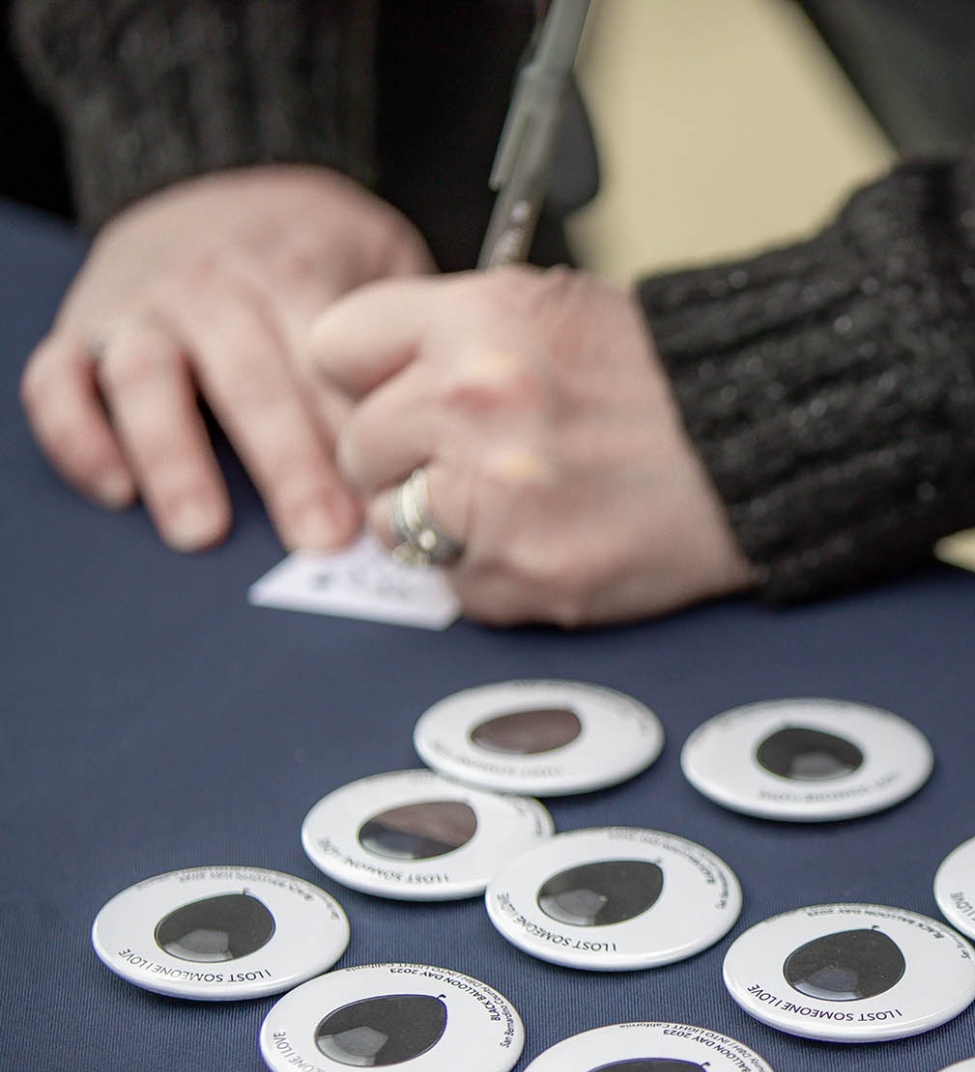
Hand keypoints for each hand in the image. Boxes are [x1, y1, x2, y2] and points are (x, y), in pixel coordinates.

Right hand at [20, 166, 431, 552]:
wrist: (214, 174)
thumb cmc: (309, 242)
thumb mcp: (377, 252)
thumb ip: (408, 322)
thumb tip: (458, 404)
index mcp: (292, 273)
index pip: (326, 362)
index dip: (355, 432)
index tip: (384, 496)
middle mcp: (210, 289)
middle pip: (249, 381)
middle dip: (286, 464)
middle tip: (319, 535)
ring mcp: (140, 310)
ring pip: (148, 383)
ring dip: (175, 459)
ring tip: (204, 530)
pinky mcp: (81, 329)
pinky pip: (57, 383)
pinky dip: (78, 437)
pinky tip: (115, 492)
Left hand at [308, 266, 754, 626]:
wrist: (764, 447)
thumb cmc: (669, 381)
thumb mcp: (556, 309)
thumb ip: (456, 333)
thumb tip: (378, 378)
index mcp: (478, 322)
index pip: (335, 347)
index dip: (366, 375)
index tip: (395, 391)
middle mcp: (475, 404)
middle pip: (358, 447)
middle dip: (406, 455)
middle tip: (471, 455)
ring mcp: (497, 499)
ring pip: (395, 526)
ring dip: (440, 521)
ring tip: (511, 501)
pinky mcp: (527, 574)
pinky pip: (457, 587)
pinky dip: (492, 572)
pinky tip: (546, 536)